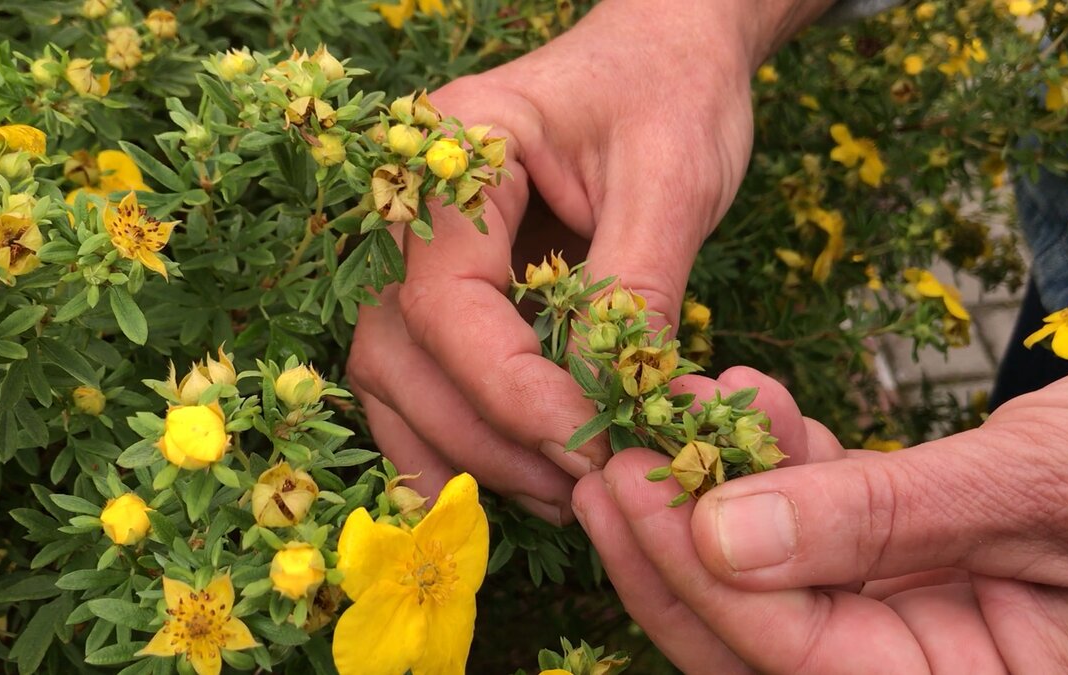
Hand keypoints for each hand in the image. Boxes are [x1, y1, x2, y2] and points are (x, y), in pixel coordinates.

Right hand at [348, 0, 834, 522]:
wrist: (669, 56)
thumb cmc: (673, 93)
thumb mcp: (672, 181)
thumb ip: (633, 290)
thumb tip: (611, 408)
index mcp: (458, 150)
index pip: (447, 300)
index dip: (511, 390)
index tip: (589, 448)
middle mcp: (415, 205)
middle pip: (401, 349)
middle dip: (485, 433)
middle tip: (579, 486)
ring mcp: (423, 250)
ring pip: (394, 374)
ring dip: (464, 448)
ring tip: (557, 495)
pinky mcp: (451, 288)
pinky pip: (420, 375)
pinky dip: (454, 436)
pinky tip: (510, 480)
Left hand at [575, 365, 1067, 672]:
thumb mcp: (1030, 491)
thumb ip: (879, 524)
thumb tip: (719, 536)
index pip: (800, 663)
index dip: (698, 583)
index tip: (624, 492)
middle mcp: (936, 670)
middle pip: (763, 634)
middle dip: (673, 546)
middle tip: (603, 459)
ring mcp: (921, 616)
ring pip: (781, 572)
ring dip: (718, 487)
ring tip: (676, 402)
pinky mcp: (912, 555)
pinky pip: (823, 522)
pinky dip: (781, 461)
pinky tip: (752, 397)